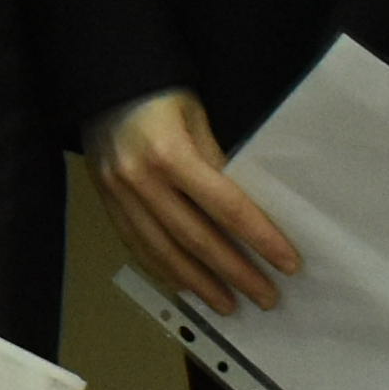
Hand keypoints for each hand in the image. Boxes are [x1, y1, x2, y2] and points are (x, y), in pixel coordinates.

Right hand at [90, 90, 300, 315]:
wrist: (101, 83)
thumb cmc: (160, 95)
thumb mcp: (197, 118)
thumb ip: (217, 164)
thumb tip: (244, 214)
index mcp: (170, 153)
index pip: (225, 206)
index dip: (259, 238)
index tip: (287, 264)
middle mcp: (141, 180)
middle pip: (197, 238)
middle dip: (236, 272)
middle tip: (266, 297)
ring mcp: (118, 195)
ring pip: (164, 252)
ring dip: (200, 284)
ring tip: (229, 305)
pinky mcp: (106, 203)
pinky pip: (137, 246)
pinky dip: (164, 270)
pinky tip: (187, 287)